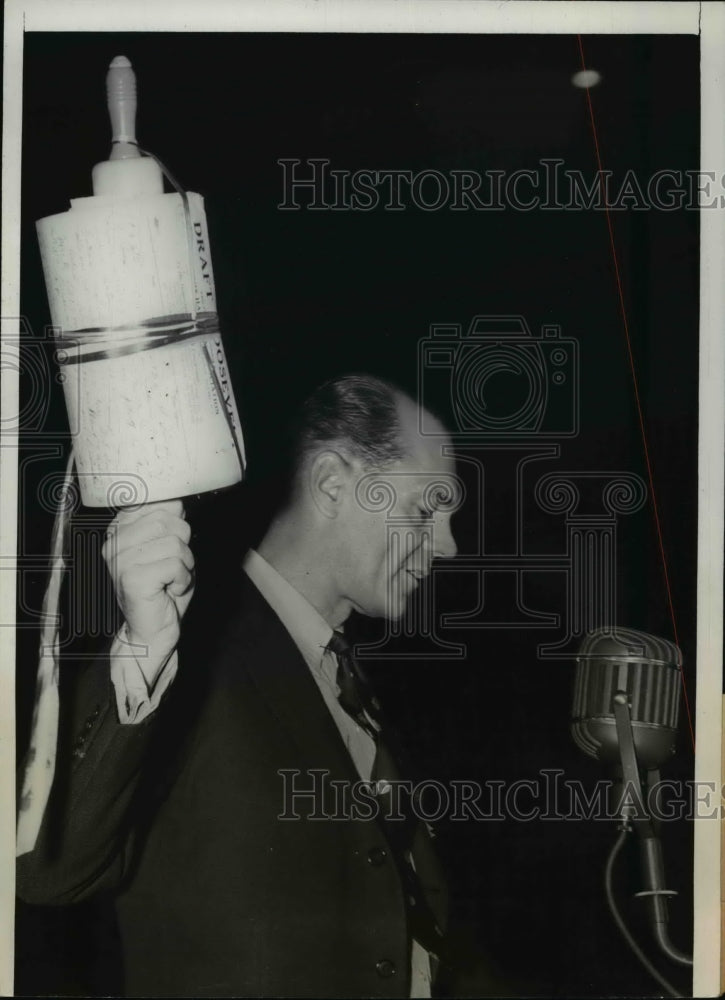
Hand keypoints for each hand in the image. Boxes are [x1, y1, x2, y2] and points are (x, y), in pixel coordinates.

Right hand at [102, 500, 194, 660]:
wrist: (151, 632)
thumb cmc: (162, 590)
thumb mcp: (168, 548)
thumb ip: (168, 523)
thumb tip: (176, 500)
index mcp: (120, 529)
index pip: (153, 502)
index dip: (174, 517)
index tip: (171, 539)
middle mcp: (114, 541)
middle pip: (167, 519)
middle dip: (183, 543)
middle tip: (173, 566)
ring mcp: (120, 559)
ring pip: (174, 542)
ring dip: (184, 563)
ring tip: (171, 579)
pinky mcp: (132, 577)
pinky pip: (175, 564)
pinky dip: (182, 579)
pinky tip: (170, 590)